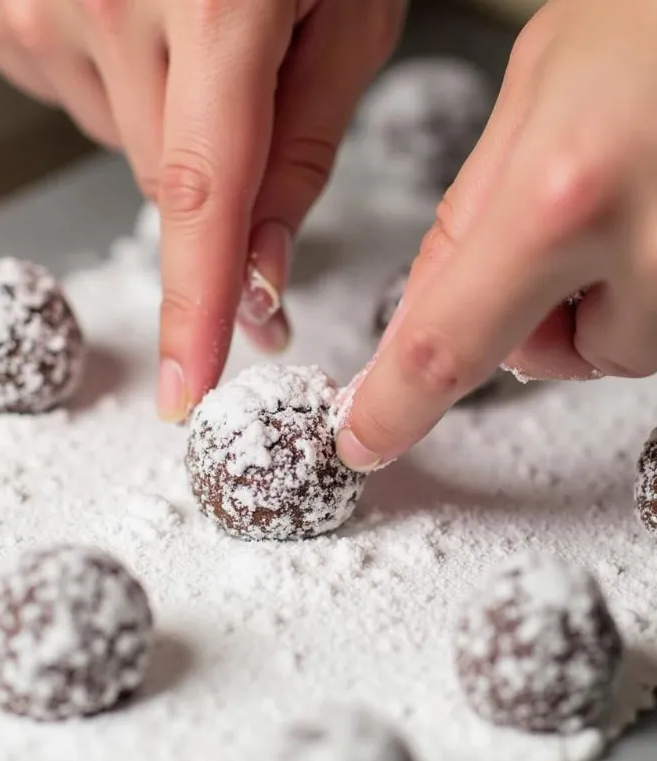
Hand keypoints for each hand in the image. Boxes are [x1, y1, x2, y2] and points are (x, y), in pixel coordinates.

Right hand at [0, 0, 404, 421]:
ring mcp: (42, 1)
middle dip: (226, 189)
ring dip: (179, 131)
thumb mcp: (347, 13)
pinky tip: (147, 29)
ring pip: (128, 152)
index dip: (195, 309)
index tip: (186, 388)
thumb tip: (261, 272)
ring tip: (205, 39)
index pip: (200, 202)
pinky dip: (127, 93)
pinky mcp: (7, 11)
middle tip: (258, 103)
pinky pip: (83, 105)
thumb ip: (301, 152)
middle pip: (174, 190)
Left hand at [337, 0, 656, 471]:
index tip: (366, 440)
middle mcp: (646, 250)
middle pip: (551, 357)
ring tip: (635, 192)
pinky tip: (655, 208)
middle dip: (534, 311)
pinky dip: (646, 284)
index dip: (395, 407)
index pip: (445, 347)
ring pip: (620, 343)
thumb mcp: (537, 86)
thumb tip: (428, 307)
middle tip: (565, 219)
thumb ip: (472, 209)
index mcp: (562, 196)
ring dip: (603, 294)